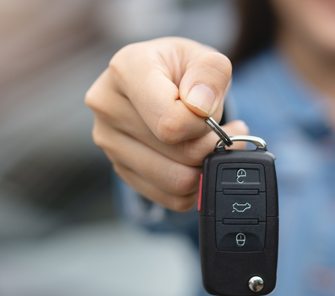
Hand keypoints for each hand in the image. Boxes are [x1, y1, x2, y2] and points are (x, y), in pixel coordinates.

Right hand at [85, 37, 248, 210]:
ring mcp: (109, 142)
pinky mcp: (120, 168)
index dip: (204, 125)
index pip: (171, 122)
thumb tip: (200, 107)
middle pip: (177, 154)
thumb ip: (212, 73)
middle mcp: (108, 106)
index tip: (211, 113)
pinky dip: (193, 186)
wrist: (160, 82)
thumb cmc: (183, 71)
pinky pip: (169, 197)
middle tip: (226, 134)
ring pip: (175, 181)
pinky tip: (197, 161)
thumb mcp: (206, 58)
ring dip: (204, 168)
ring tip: (213, 146)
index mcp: (127, 70)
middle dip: (211, 147)